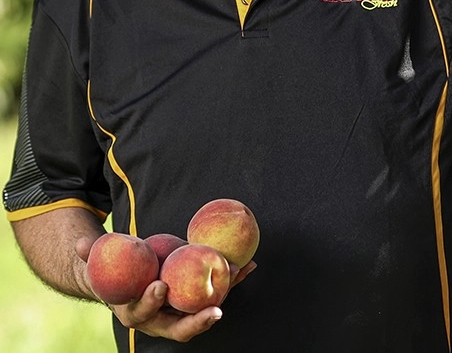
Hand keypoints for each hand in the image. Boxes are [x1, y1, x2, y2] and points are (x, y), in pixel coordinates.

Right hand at [76, 236, 256, 341]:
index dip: (150, 302)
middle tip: (213, 311)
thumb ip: (93, 255)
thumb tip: (80, 244)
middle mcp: (161, 318)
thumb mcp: (103, 264)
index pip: (143, 313)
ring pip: (203, 309)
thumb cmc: (117, 272)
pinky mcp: (197, 299)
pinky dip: (232, 279)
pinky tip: (249, 264)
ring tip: (240, 275)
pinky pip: (216, 291)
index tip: (159, 286)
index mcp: (135, 312)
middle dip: (197, 322)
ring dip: (224, 294)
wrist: (134, 280)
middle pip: (180, 327)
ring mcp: (181, 311)